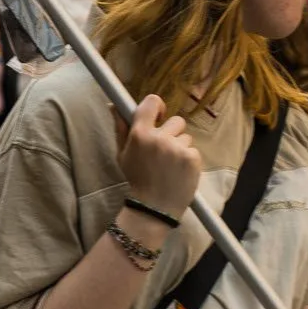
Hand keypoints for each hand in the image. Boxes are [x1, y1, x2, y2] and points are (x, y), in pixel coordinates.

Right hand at [118, 94, 200, 216]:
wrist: (154, 207)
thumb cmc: (137, 179)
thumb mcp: (123, 154)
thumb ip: (120, 128)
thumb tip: (114, 105)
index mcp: (140, 134)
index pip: (152, 102)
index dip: (158, 106)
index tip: (159, 116)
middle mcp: (159, 138)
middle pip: (176, 121)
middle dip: (172, 133)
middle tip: (163, 152)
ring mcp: (177, 148)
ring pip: (186, 137)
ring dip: (180, 148)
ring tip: (170, 165)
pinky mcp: (192, 158)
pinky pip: (193, 150)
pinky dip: (188, 160)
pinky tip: (179, 172)